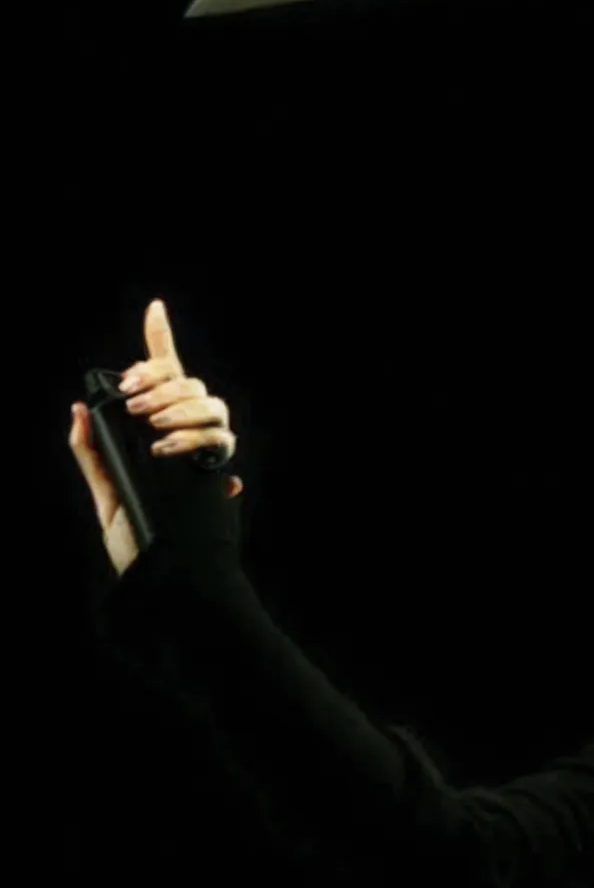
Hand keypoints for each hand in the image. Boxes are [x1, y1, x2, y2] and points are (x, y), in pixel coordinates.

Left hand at [69, 299, 241, 576]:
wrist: (164, 581)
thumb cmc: (137, 543)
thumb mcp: (104, 496)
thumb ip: (92, 452)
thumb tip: (79, 406)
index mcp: (156, 434)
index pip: (165, 379)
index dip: (161, 340)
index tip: (155, 307)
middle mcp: (186, 439)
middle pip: (190, 384)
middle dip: (161, 382)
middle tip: (133, 401)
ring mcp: (205, 454)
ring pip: (210, 404)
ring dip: (179, 406)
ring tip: (152, 427)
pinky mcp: (218, 472)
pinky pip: (219, 440)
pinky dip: (193, 438)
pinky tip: (168, 450)